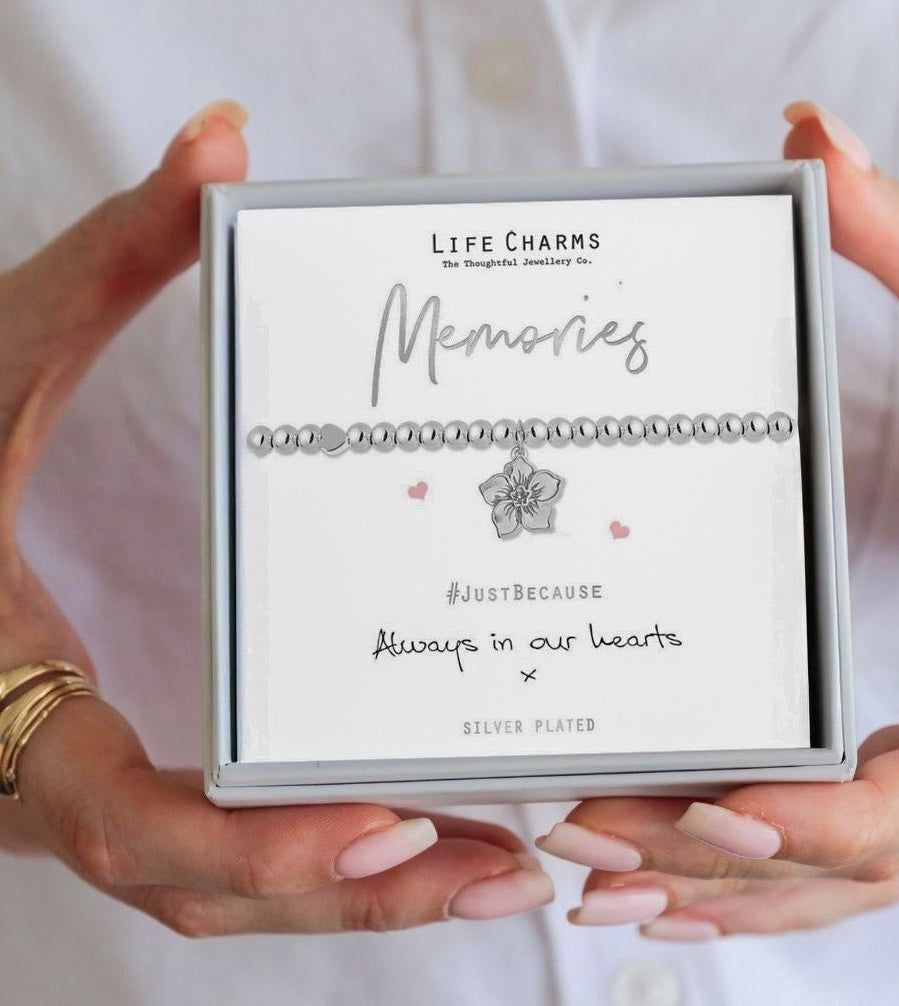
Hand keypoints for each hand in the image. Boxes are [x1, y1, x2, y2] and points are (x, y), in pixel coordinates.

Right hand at [0, 101, 552, 934]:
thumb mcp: (1, 358)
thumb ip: (112, 258)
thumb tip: (221, 135)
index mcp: (2, 696)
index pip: (119, 816)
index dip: (245, 844)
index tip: (382, 827)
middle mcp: (38, 775)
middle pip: (206, 887)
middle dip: (354, 891)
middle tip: (506, 865)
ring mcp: (76, 795)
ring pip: (222, 892)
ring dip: (357, 894)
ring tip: (497, 864)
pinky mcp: (109, 782)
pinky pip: (223, 855)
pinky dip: (318, 861)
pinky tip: (418, 828)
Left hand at [535, 101, 898, 938]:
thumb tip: (810, 142)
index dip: (832, 821)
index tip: (718, 809)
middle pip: (858, 856)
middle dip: (721, 863)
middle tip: (586, 838)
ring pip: (847, 876)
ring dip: (726, 890)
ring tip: (599, 879)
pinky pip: (846, 844)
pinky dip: (762, 873)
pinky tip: (672, 863)